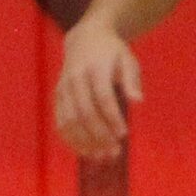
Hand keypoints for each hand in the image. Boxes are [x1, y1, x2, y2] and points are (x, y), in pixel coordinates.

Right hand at [54, 20, 141, 160]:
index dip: (112, 118)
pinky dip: (70, 138)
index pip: (102, 97)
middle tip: (113, 152)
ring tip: (99, 156)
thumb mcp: (128, 60)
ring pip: (69, 120)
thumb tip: (137, 101)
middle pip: (84, 112)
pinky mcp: (57, 97)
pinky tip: (83, 150)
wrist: (85, 39)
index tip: (123, 135)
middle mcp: (75, 79)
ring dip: (83, 141)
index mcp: (95, 69)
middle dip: (98, 134)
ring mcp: (64, 89)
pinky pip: (60, 121)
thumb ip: (132, 80)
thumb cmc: (112, 53)